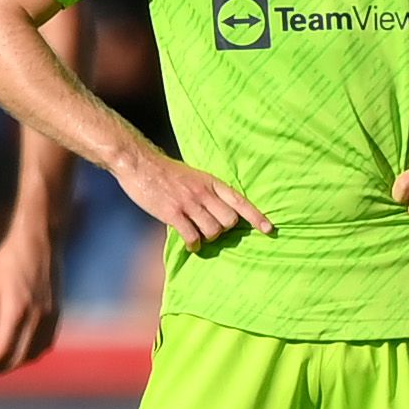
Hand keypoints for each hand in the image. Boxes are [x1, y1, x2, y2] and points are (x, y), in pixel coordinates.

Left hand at [0, 226, 60, 372]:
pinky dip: (33, 351)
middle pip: (19, 357)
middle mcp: (36, 318)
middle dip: (2, 367)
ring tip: (4, 359)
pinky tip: (23, 348)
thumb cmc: (9, 261)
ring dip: (18, 361)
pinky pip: (46, 343)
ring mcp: (49, 317)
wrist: (39, 242)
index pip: (2, 350)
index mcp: (15, 311)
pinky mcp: (57, 313)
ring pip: (35, 353)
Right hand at [117, 149, 271, 252]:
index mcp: (211, 182)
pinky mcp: (173, 213)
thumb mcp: (193, 176)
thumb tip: (219, 212)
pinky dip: (193, 244)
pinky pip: (192, 236)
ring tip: (197, 236)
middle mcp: (204, 192)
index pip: (240, 200)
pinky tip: (190, 243)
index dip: (256, 216)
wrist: (140, 164)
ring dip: (207, 238)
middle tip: (210, 229)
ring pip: (213, 231)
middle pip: (229, 221)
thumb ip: (207, 191)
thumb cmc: (166, 172)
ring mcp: (189, 203)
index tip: (269, 229)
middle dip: (223, 230)